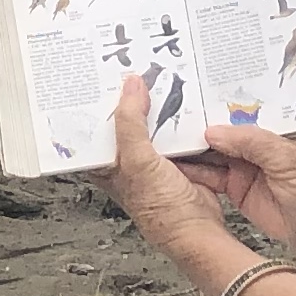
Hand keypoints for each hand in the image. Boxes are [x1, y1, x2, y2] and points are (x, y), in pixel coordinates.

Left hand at [96, 77, 238, 272]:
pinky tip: (187, 101)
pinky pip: (181, 131)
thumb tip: (129, 87)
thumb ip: (130, 123)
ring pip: (156, 123)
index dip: (96, 105)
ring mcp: (157, 158)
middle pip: (127, 121)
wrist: (199, 228)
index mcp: (109, 164)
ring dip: (161, 106)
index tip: (100, 76)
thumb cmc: (160, 210)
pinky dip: (185, 118)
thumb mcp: (136, 160)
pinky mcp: (183, 157)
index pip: (96, 129)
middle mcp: (131, 160)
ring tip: (161, 75)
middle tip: (135, 66)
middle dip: (132, 98)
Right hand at [171, 115, 295, 260]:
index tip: (184, 100)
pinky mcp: (239, 191)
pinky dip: (191, 175)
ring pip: (209, 156)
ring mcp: (247, 169)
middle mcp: (258, 146)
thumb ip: (255, 143)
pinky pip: (210, 179)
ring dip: (187, 151)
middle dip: (192, 127)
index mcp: (273, 129)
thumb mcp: (292, 161)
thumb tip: (216, 131)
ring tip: (159, 142)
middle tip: (161, 121)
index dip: (211, 106)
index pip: (236, 111)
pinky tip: (173, 167)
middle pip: (218, 132)